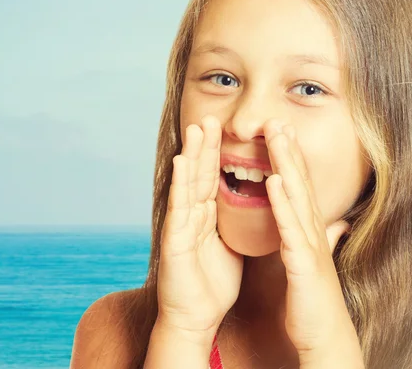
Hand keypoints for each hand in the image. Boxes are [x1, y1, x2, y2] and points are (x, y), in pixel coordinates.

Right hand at [157, 114, 243, 340]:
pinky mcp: (175, 240)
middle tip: (211, 116)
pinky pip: (179, 208)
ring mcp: (182, 226)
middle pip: (201, 174)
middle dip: (206, 144)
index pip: (215, 179)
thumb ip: (241, 224)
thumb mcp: (234, 247)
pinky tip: (182, 162)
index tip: (229, 128)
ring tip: (196, 127)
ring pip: (189, 184)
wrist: (195, 318)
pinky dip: (180, 184)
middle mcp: (193, 216)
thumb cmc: (213, 285)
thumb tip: (258, 208)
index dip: (221, 153)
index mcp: (209, 218)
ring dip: (192, 154)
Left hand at [264, 119, 363, 364]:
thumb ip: (320, 239)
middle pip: (299, 183)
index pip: (298, 188)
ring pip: (297, 197)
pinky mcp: (304, 262)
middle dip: (288, 151)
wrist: (322, 336)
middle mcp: (311, 232)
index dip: (290, 159)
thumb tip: (335, 223)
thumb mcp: (313, 263)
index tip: (280, 132)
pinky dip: (282, 203)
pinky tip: (273, 181)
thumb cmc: (312, 300)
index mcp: (307, 231)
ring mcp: (309, 245)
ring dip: (287, 165)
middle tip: (277, 121)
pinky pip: (290, 228)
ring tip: (276, 136)